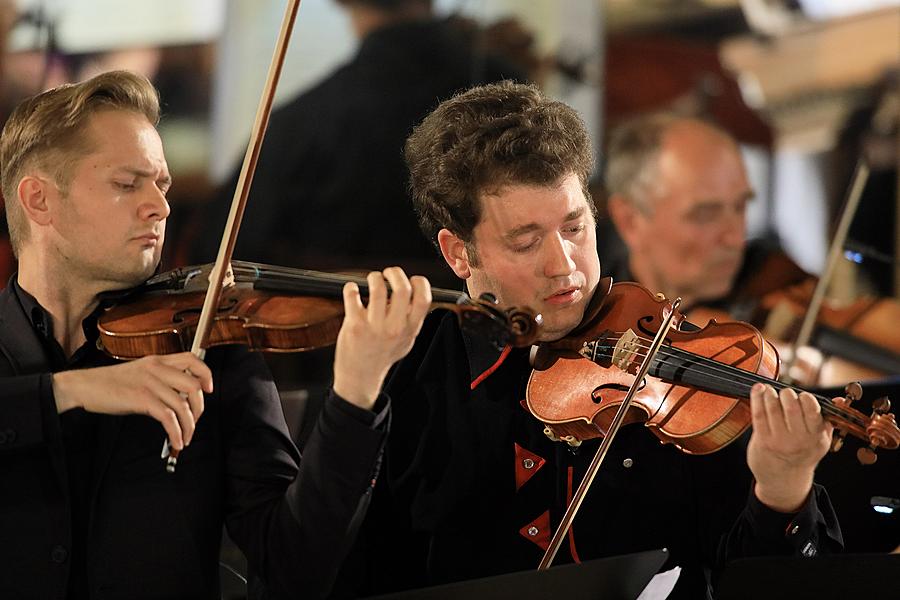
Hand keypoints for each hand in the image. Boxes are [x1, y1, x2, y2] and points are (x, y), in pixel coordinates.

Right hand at [52, 352, 212, 450]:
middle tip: (194, 422)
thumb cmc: (109, 383)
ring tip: (185, 438)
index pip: (192, 359)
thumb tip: (180, 399)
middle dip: (199, 408)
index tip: (208, 389)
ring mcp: (149, 383)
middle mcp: (156, 369)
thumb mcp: (139, 373)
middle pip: (193, 386)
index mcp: (157, 360)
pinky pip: (168, 418)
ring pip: (182, 405)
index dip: (205, 374)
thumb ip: (160, 380)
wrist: (83, 386)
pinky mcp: (141, 399)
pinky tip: (176, 441)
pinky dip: (176, 432)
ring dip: (189, 427)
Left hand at [333, 267, 430, 409]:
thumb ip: (412, 320)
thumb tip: (415, 295)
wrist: (361, 376)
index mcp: (410, 328)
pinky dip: (351, 288)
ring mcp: (374, 326)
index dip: (419, 282)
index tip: (411, 280)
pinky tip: (352, 290)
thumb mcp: (406, 341)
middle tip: (389, 273)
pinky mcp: (354, 325)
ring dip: (374, 277)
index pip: (424, 298)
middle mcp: (394, 327)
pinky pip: (352, 296)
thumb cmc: (382, 356)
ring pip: (378, 289)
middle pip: (402, 289)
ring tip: (372, 279)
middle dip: (395, 273)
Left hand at [747, 383, 832, 511]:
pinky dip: (757, 399)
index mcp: (816, 436)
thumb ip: (828, 420)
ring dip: (769, 394)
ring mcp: (779, 440)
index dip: (806, 397)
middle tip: (785, 393)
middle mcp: (798, 439)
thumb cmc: (802, 454)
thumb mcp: (820, 441)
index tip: (801, 395)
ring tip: (768, 390)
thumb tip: (839, 400)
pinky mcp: (762, 440)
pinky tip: (758, 390)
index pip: (812, 410)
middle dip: (787, 394)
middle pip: (792, 407)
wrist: (783, 480)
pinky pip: (759, 414)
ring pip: (773, 408)